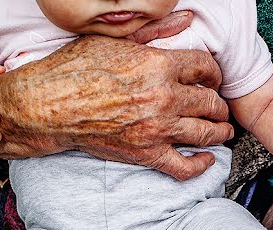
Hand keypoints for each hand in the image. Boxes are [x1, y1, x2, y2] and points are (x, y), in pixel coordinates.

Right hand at [0, 11, 233, 179]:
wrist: (49, 106)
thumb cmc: (75, 69)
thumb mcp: (114, 41)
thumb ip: (155, 32)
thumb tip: (186, 19)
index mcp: (159, 65)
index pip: (206, 67)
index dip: (215, 74)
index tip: (213, 79)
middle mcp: (164, 97)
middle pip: (211, 102)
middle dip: (220, 105)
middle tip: (220, 108)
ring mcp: (158, 129)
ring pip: (206, 133)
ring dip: (220, 132)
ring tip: (223, 131)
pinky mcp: (147, 154)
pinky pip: (185, 166)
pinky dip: (201, 165)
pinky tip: (207, 159)